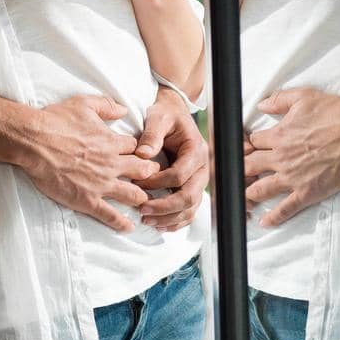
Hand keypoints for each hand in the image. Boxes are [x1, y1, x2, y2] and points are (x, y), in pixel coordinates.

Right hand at [17, 93, 152, 233]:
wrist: (34, 142)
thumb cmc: (55, 121)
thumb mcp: (83, 104)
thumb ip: (107, 105)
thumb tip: (124, 109)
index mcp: (111, 142)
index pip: (135, 147)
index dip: (138, 150)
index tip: (140, 154)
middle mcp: (111, 164)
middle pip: (142, 171)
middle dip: (150, 174)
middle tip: (154, 179)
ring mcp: (101, 184)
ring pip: (133, 194)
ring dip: (142, 198)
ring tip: (147, 203)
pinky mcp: (88, 200)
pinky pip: (110, 215)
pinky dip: (122, 223)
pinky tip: (129, 228)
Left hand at [129, 88, 210, 232]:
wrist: (175, 114)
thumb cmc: (165, 115)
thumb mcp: (158, 117)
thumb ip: (152, 134)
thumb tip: (143, 154)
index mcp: (196, 150)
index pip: (179, 174)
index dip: (158, 183)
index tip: (138, 184)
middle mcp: (202, 168)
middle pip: (189, 196)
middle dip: (165, 207)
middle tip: (142, 211)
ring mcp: (199, 180)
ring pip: (190, 208)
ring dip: (170, 218)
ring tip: (148, 221)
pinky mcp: (193, 187)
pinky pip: (189, 210)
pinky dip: (176, 221)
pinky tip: (160, 226)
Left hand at [243, 86, 339, 226]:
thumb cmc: (333, 112)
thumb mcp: (302, 97)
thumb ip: (278, 100)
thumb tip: (261, 105)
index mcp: (278, 135)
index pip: (253, 143)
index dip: (249, 146)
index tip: (249, 150)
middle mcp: (281, 158)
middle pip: (249, 167)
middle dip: (242, 171)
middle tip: (238, 176)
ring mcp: (292, 177)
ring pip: (261, 189)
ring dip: (249, 194)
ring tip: (244, 199)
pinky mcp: (307, 192)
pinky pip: (286, 208)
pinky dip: (273, 217)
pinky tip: (264, 222)